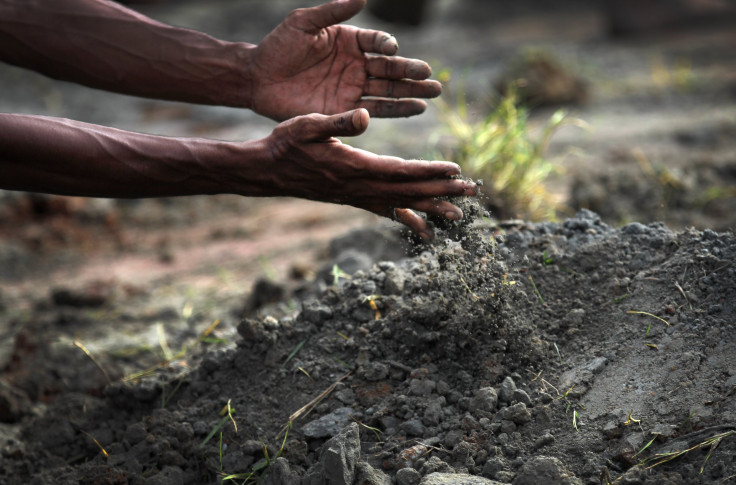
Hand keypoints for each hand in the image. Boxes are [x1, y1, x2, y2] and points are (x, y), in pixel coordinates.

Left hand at [247, 0, 440, 120]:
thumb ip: (333, 10)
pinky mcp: (345, 109)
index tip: (390, 49)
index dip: (386, 45)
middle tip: (431, 77)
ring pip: (388, 91)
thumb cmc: (279, 45)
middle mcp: (357, 65)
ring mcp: (353, 88)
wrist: (259, 78)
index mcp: (350, 41)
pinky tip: (415, 108)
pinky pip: (375, 110)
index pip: (377, 42)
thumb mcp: (304, 23)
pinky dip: (396, 110)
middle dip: (411, 73)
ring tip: (433, 94)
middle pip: (390, 69)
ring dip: (411, 93)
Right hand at [255, 109, 475, 239]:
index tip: (455, 171)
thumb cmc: (286, 143)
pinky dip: (406, 218)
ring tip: (457, 217)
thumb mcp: (308, 124)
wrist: (268, 171)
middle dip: (441, 192)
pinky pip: (385, 211)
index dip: (429, 171)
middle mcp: (359, 187)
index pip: (400, 171)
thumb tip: (364, 116)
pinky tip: (422, 226)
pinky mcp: (352, 199)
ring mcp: (357, 196)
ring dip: (431, 208)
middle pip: (408, 190)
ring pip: (401, 204)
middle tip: (471, 194)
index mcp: (354, 167)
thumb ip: (338, 122)